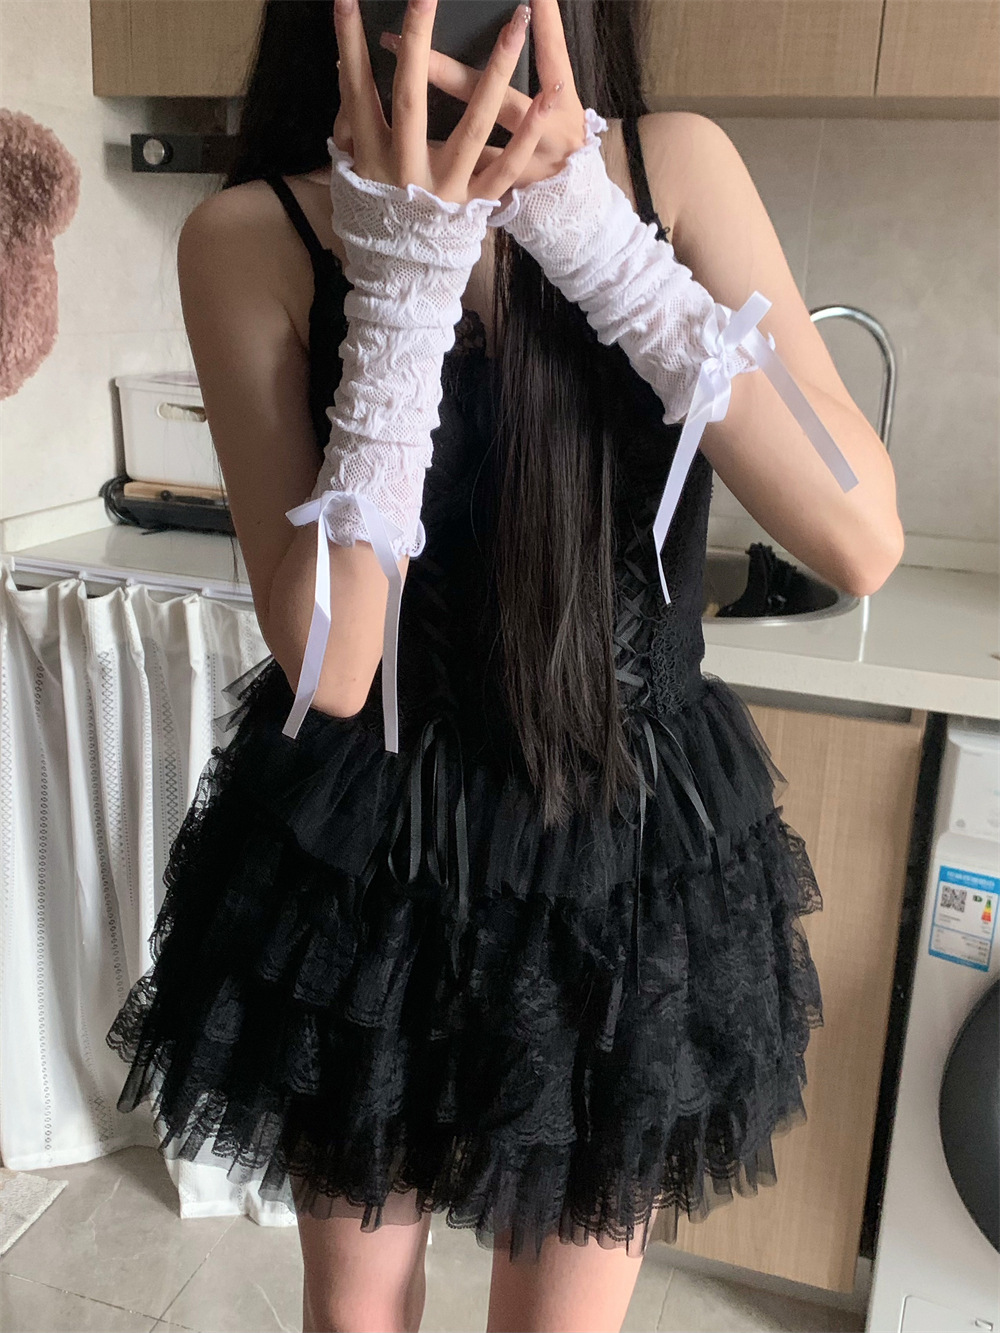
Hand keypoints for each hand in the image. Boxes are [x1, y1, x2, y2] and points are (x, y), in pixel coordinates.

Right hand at [332, 0, 556, 204]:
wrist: (400, 279)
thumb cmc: (376, 214)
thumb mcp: (352, 172)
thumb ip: (352, 124)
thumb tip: (347, 71)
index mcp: (370, 157)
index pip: (357, 91)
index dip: (350, 45)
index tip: (345, 0)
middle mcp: (406, 169)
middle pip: (410, 99)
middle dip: (416, 43)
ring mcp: (445, 187)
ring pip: (472, 124)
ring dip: (495, 69)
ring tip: (516, 21)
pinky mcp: (475, 203)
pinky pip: (507, 165)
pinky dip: (528, 132)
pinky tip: (548, 97)